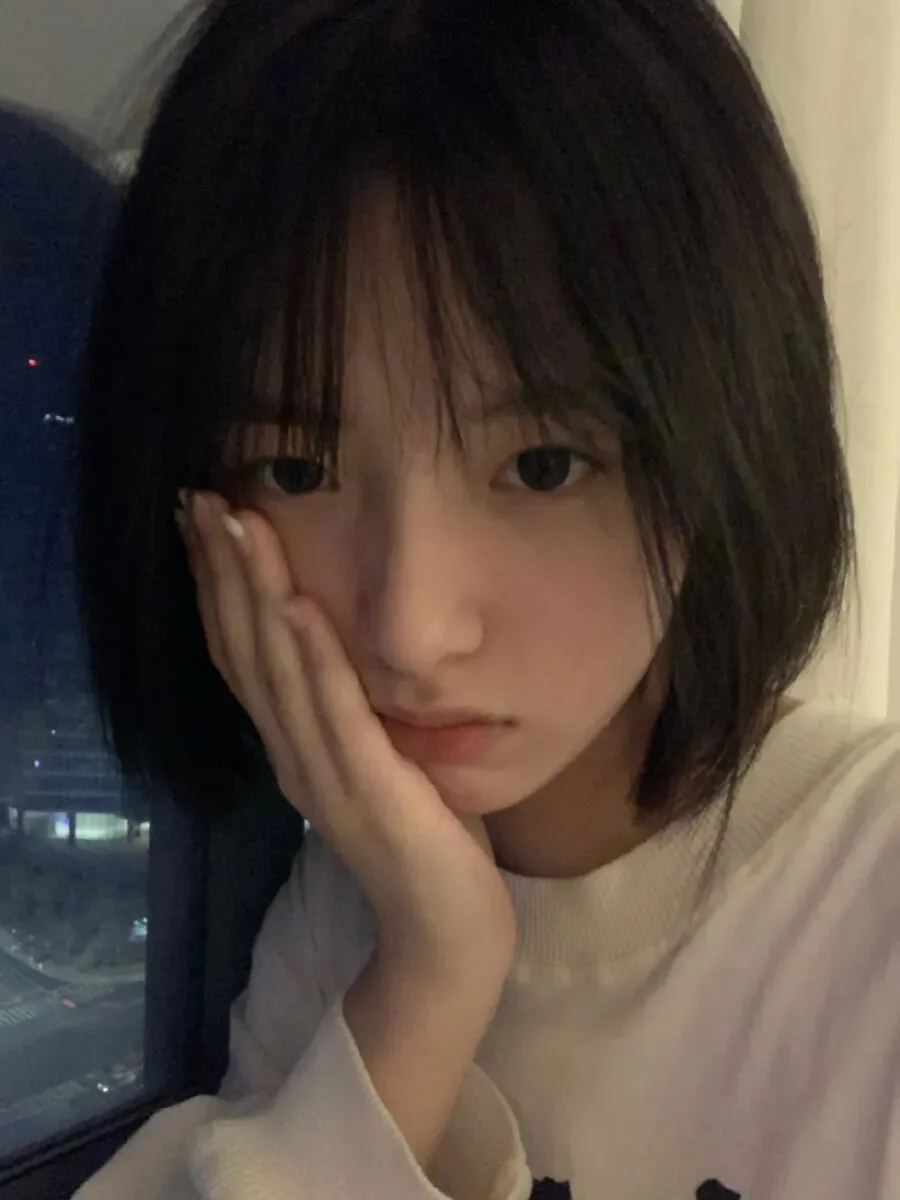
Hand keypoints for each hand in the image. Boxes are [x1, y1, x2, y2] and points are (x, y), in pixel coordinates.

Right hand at [178, 490, 516, 986]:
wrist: (449, 932)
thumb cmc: (423, 839)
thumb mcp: (378, 759)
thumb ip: (350, 712)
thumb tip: (344, 646)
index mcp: (293, 745)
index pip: (242, 653)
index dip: (219, 586)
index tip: (204, 521)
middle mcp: (293, 753)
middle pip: (245, 648)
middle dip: (223, 570)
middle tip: (200, 499)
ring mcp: (325, 772)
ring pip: (277, 668)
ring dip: (255, 593)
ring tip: (237, 525)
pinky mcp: (369, 788)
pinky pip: (335, 712)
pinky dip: (313, 658)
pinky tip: (296, 606)